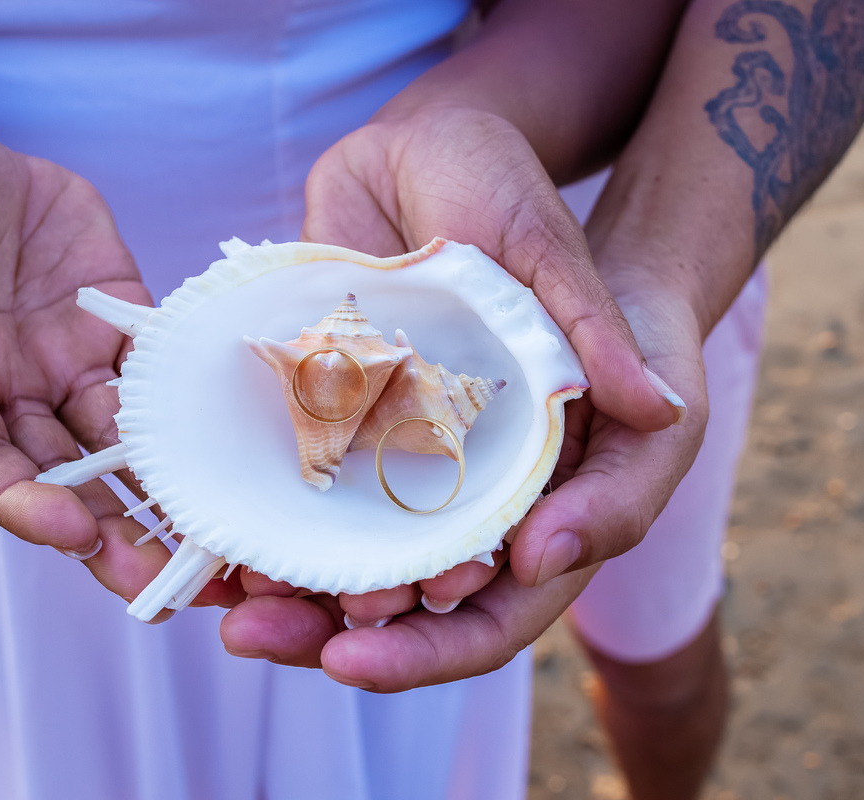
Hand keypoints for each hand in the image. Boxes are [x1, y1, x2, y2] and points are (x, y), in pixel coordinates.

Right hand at [0, 110, 240, 607]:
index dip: (17, 500)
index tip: (67, 531)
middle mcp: (9, 386)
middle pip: (60, 477)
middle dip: (107, 534)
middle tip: (159, 589)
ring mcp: (68, 362)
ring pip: (119, 445)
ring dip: (159, 498)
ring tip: (210, 554)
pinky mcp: (119, 325)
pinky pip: (159, 372)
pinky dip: (192, 411)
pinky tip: (234, 448)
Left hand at [221, 104, 694, 683]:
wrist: (445, 152)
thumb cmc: (539, 223)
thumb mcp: (582, 280)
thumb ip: (609, 351)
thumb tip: (649, 417)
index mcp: (541, 485)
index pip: (500, 604)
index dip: (433, 644)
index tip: (354, 649)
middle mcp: (466, 485)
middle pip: (409, 602)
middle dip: (334, 631)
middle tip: (253, 634)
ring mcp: (399, 452)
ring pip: (349, 556)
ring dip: (289, 587)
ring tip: (228, 597)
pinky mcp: (339, 412)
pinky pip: (300, 483)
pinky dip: (264, 518)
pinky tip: (214, 540)